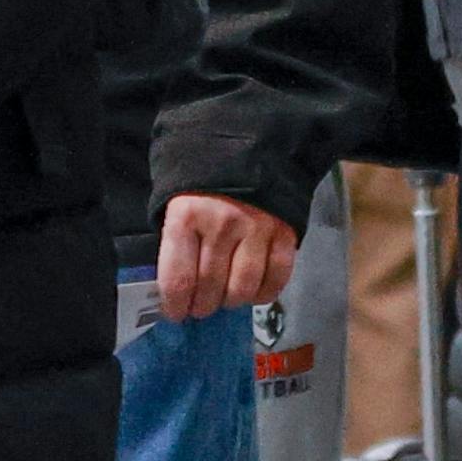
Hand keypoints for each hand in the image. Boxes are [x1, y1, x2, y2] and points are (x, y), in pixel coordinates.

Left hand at [158, 194, 297, 321]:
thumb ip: (176, 244)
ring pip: (243, 288)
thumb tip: (177, 289)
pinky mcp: (286, 232)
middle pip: (211, 287)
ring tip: (226, 299)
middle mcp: (222, 225)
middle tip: (200, 308)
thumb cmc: (203, 183)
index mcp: (187, 217)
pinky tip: (254, 293)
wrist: (247, 146)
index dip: (175, 305)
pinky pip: (277, 277)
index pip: (179, 279)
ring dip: (232, 301)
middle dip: (202, 306)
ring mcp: (258, 229)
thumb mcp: (176, 205)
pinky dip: (265, 293)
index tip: (176, 313)